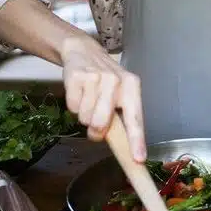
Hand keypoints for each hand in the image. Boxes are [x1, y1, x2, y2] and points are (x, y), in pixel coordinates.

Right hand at [61, 34, 146, 161]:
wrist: (83, 51)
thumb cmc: (105, 79)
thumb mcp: (119, 94)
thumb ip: (120, 118)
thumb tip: (120, 146)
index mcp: (132, 87)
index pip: (135, 119)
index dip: (136, 141)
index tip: (138, 159)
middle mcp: (117, 81)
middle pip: (102, 123)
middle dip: (96, 129)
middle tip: (95, 119)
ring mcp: (96, 77)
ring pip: (85, 117)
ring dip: (84, 114)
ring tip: (88, 98)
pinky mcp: (77, 76)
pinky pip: (72, 107)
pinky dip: (73, 104)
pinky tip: (79, 91)